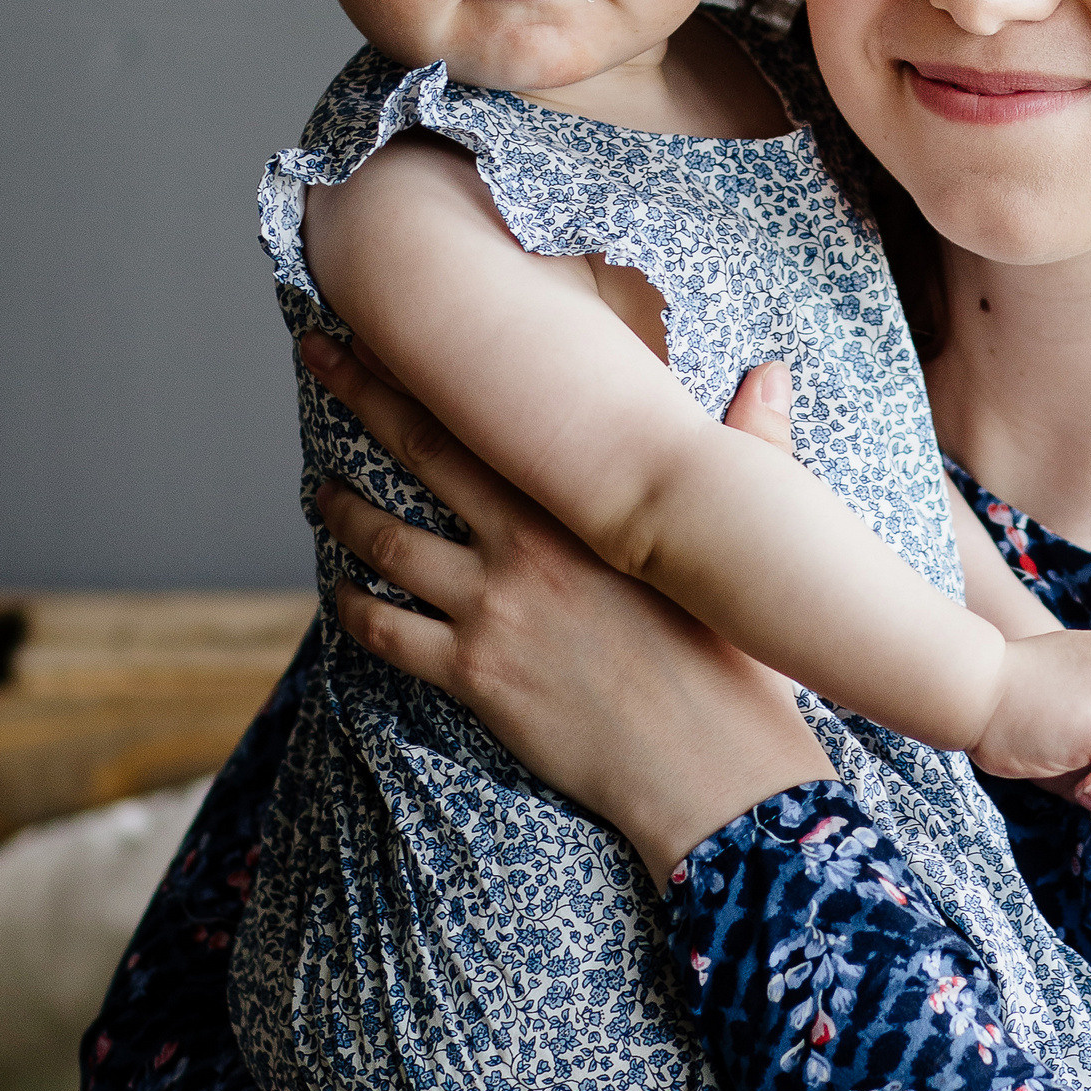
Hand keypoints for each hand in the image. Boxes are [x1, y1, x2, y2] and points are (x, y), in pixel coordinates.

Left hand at [302, 333, 823, 885]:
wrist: (713, 768)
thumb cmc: (737, 659)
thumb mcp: (736, 547)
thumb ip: (751, 447)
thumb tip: (770, 376)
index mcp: (583, 506)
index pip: (494, 413)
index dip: (436, 364)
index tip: (397, 322)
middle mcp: (525, 545)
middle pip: (421, 450)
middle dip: (361, 395)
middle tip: (320, 353)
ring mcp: (492, 610)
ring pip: (386, 543)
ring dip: (343, 510)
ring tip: (320, 493)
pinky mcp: (475, 676)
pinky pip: (387, 633)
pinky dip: (354, 611)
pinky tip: (341, 599)